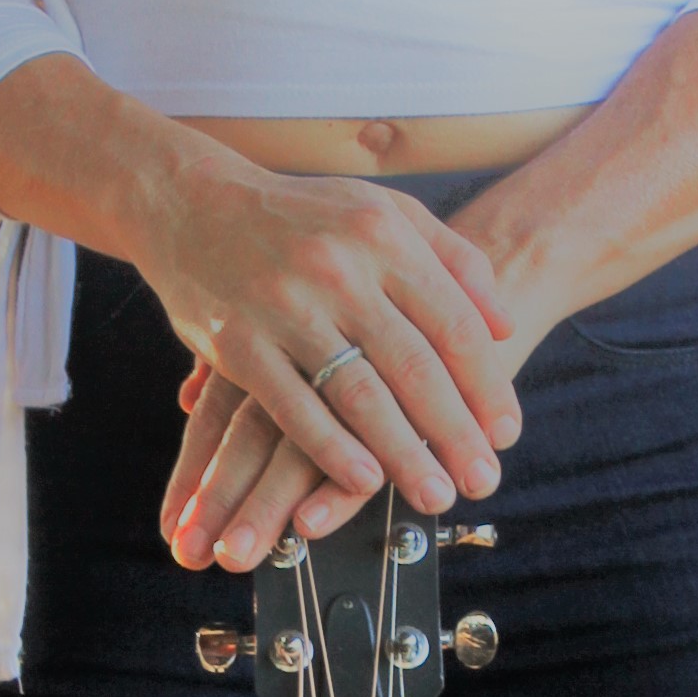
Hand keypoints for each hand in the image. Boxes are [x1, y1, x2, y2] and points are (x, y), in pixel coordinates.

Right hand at [143, 165, 523, 570]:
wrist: (192, 202)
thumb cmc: (303, 216)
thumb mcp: (383, 211)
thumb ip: (452, 259)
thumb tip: (505, 325)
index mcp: (384, 237)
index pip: (453, 324)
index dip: (486, 386)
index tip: (505, 434)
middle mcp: (339, 270)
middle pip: (415, 366)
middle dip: (456, 433)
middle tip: (483, 481)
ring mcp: (286, 307)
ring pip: (359, 393)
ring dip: (403, 454)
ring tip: (435, 494)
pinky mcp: (238, 344)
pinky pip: (293, 407)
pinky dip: (331, 449)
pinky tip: (363, 482)